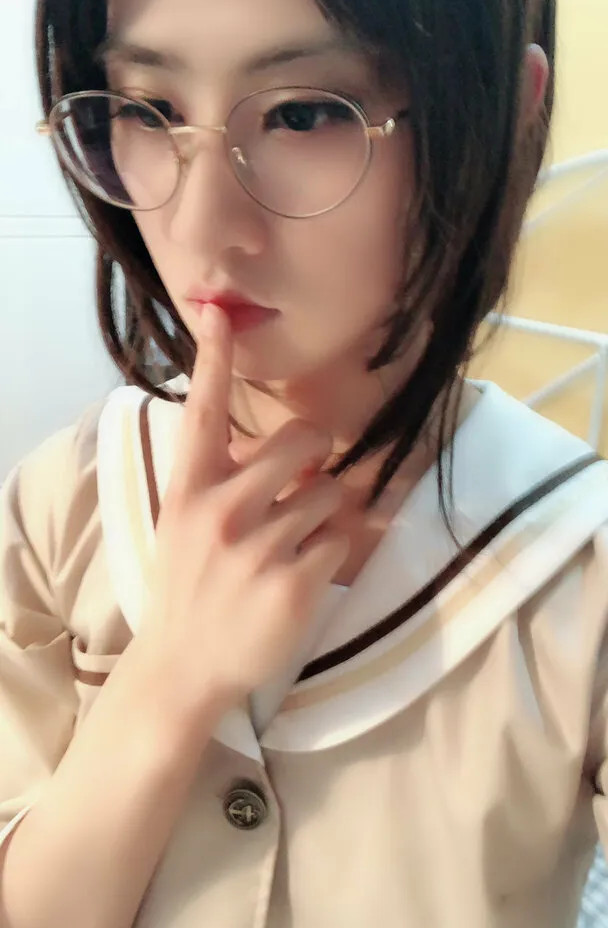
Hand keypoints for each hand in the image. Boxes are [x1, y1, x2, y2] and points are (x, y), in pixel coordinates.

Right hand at [135, 305, 349, 716]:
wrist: (182, 666)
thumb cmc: (186, 585)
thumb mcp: (183, 523)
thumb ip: (222, 480)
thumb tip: (288, 445)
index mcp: (188, 490)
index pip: (203, 412)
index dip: (212, 359)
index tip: (218, 311)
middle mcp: (221, 511)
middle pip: (300, 441)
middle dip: (317, 451)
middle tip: (308, 474)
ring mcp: (258, 549)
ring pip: (331, 493)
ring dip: (326, 510)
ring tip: (296, 539)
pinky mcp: (293, 585)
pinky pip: (342, 539)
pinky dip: (334, 548)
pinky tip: (306, 569)